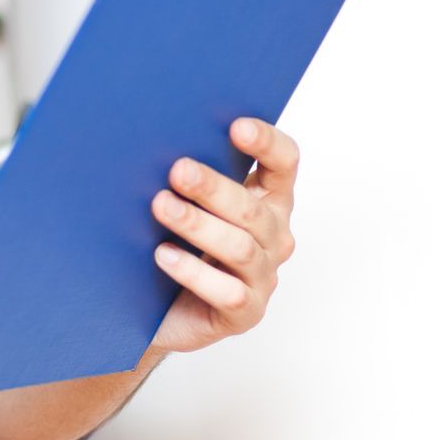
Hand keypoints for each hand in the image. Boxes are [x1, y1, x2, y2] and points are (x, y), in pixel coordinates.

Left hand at [147, 117, 297, 353]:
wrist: (161, 309)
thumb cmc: (177, 242)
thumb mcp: (187, 203)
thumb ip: (188, 175)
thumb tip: (155, 136)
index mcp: (267, 199)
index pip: (283, 163)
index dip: (266, 143)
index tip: (236, 127)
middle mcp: (274, 236)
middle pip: (252, 207)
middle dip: (213, 187)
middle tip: (177, 170)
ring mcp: (263, 276)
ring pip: (239, 247)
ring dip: (198, 225)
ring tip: (161, 207)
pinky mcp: (246, 312)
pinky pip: (227, 292)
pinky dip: (193, 272)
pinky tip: (164, 255)